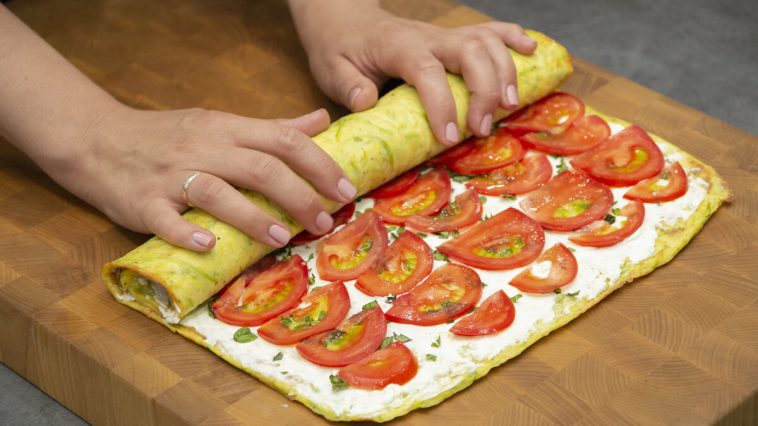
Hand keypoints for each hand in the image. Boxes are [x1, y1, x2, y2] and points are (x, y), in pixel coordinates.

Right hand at [64, 106, 356, 250]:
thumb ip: (271, 127)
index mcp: (225, 128)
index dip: (319, 164)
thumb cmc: (168, 135)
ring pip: (217, 191)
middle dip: (299, 196)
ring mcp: (171, 175)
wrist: (97, 138)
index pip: (283, 140)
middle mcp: (203, 148)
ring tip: (284, 237)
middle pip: (259, 167)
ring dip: (254, 216)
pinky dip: (187, 232)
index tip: (346, 189)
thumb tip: (321, 120)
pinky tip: (209, 245)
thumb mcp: (221, 122)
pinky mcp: (142, 202)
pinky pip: (165, 218)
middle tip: (324, 222)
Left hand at [289, 0, 536, 144]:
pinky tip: (531, 51)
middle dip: (483, 90)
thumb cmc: (339, 48)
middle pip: (469, 52)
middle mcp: (428, 37)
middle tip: (482, 128)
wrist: (344, 20)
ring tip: (510, 105)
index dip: (442, 103)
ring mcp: (444, 35)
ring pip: (486, 41)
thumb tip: (366, 101)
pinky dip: (513, 38)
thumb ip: (348, 85)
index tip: (449, 136)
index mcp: (398, 46)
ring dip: (504, 71)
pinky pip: (489, 31)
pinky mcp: (453, 37)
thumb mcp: (331, 69)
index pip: (426, 70)